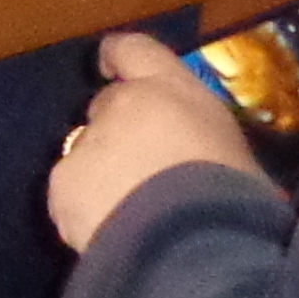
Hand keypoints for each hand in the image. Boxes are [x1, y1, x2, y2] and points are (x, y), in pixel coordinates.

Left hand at [47, 34, 270, 252]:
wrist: (195, 246)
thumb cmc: (236, 201)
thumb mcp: (235, 158)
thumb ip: (203, 144)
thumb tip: (201, 162)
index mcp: (173, 89)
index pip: (134, 50)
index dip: (119, 57)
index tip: (111, 64)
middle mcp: (122, 104)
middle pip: (107, 107)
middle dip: (119, 132)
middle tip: (143, 171)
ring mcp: (87, 143)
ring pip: (86, 154)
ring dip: (102, 175)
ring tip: (131, 214)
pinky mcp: (62, 184)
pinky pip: (70, 196)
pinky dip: (84, 211)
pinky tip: (112, 235)